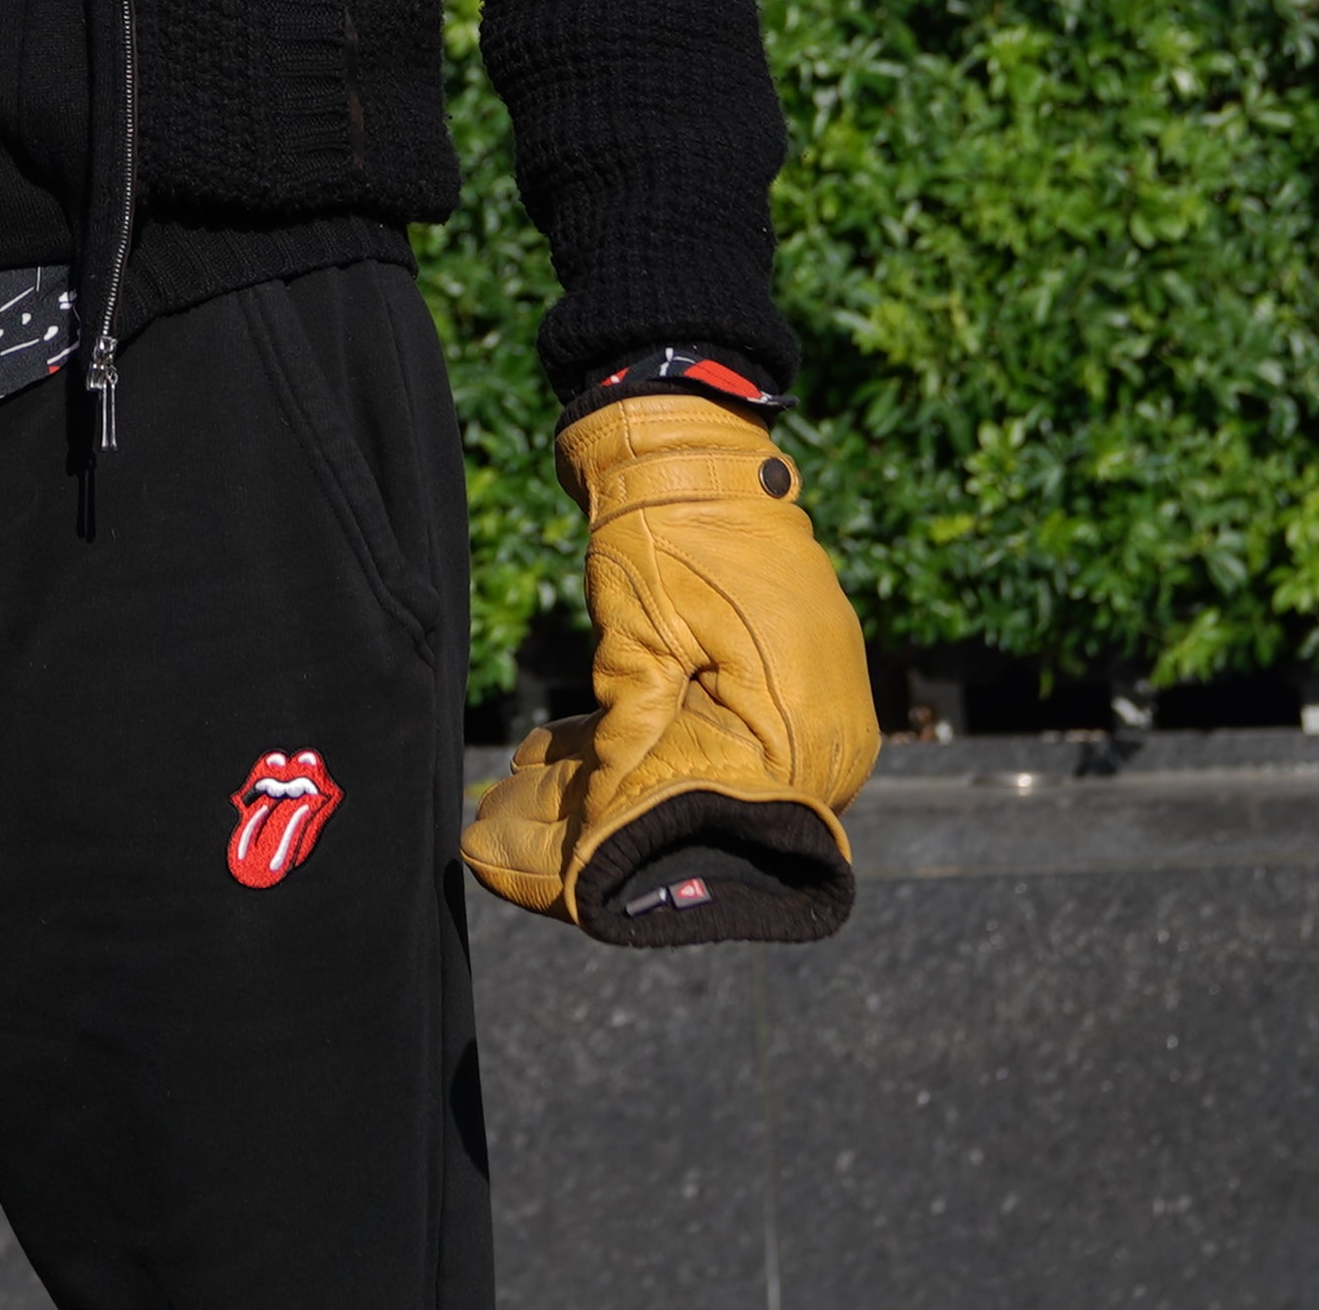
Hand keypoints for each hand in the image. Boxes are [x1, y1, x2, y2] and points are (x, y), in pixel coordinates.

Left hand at [462, 397, 880, 945]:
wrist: (699, 449)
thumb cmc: (672, 536)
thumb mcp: (637, 645)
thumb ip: (628, 745)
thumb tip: (597, 834)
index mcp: (801, 737)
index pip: (699, 823)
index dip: (603, 852)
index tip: (518, 869)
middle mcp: (828, 745)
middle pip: (696, 814)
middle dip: (589, 829)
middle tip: (491, 842)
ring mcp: (815, 719)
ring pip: (694, 781)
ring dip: (599, 790)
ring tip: (503, 797)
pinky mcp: (788, 692)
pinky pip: (711, 744)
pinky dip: (636, 751)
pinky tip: (549, 758)